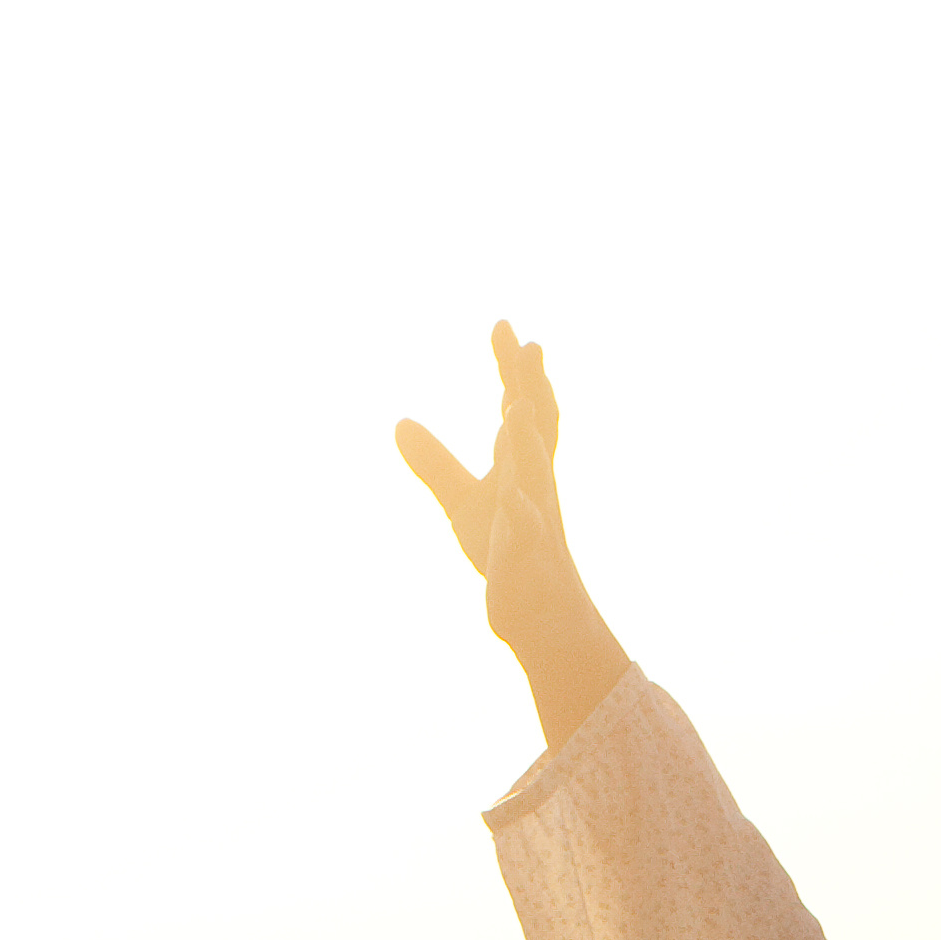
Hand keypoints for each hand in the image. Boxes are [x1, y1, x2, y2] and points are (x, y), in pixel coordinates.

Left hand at [395, 322, 631, 748]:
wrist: (542, 614)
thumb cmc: (508, 552)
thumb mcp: (463, 502)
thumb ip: (435, 462)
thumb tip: (398, 421)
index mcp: (523, 466)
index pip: (520, 407)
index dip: (514, 369)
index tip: (503, 325)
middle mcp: (534, 484)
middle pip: (534, 429)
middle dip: (530, 388)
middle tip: (528, 345)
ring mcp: (534, 519)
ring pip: (534, 477)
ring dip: (526, 444)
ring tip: (515, 409)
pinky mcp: (525, 559)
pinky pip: (525, 537)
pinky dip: (519, 517)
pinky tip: (512, 500)